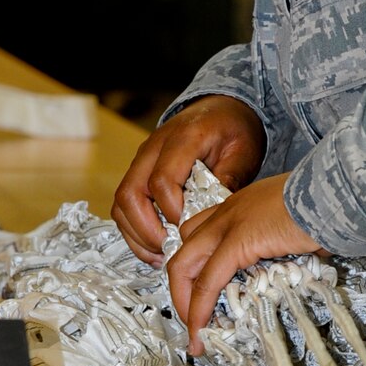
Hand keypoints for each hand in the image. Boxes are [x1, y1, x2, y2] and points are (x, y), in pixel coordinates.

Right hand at [111, 96, 265, 264]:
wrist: (221, 110)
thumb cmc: (233, 129)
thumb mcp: (243, 150)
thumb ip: (231, 178)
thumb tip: (214, 213)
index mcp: (183, 138)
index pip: (162, 181)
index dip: (173, 213)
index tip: (189, 231)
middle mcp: (153, 147)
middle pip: (131, 193)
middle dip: (146, 230)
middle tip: (169, 251)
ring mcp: (141, 159)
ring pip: (121, 202)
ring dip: (136, 234)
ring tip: (161, 255)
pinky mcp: (138, 172)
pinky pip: (124, 204)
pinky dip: (134, 229)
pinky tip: (155, 247)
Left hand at [167, 172, 322, 352]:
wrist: (336, 193)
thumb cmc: (330, 205)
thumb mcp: (301, 221)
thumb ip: (293, 241)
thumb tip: (308, 258)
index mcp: (242, 206)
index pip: (201, 232)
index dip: (197, 264)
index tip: (204, 292)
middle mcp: (228, 212)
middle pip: (185, 251)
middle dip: (182, 288)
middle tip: (192, 318)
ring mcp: (228, 225)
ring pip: (185, 266)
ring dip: (185, 303)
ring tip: (196, 333)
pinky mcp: (237, 243)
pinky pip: (208, 282)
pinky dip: (199, 309)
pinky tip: (202, 329)